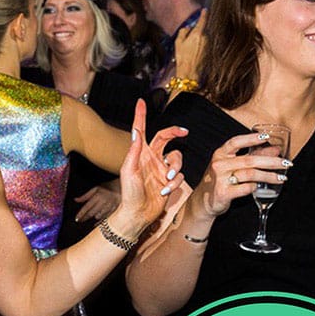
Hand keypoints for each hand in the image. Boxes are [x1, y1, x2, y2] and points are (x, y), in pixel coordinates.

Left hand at [73, 182, 120, 222]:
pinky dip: (100, 222)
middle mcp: (103, 202)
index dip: (81, 214)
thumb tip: (75, 200)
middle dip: (84, 218)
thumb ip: (85, 196)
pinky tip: (95, 224)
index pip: (87, 207)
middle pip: (91, 213)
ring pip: (98, 216)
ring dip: (92, 218)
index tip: (76, 219)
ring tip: (88, 218)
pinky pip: (106, 218)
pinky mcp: (114, 210)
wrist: (121, 188)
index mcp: (97, 196)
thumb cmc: (106, 188)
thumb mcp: (95, 189)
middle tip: (79, 221)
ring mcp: (109, 206)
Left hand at [110, 100, 186, 236]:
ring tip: (166, 181)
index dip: (141, 115)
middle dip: (176, 132)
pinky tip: (164, 192)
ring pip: (177, 158)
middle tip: (185, 131)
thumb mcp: (129, 171)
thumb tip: (136, 131)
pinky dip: (173, 183)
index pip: (141, 129)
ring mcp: (161, 169)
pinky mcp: (169, 180)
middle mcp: (151, 158)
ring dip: (174, 169)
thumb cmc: (129, 193)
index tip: (141, 101)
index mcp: (140, 153)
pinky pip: (179, 175)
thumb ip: (134, 151)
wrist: (138, 214)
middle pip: (166, 137)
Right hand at [174, 8, 206, 82]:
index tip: (205, 10)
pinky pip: (205, 45)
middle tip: (187, 40)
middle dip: (196, 32)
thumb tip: (188, 28)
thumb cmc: (183, 57)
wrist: (190, 72)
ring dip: (198, 40)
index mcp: (198, 34)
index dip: (204, 14)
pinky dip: (199, 47)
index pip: (203, 21)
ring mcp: (209, 45)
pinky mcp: (210, 51)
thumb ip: (184, 32)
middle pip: (202, 30)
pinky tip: (193, 54)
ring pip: (204, 38)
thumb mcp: (178, 42)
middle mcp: (206, 38)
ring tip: (189, 50)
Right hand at [190, 130, 289, 219]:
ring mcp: (220, 179)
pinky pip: (246, 188)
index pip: (236, 142)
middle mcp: (219, 165)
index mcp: (220, 154)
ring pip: (250, 174)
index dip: (251, 138)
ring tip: (282, 178)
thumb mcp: (233, 165)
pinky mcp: (223, 193)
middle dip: (271, 161)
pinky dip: (256, 187)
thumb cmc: (220, 181)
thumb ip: (253, 156)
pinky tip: (263, 188)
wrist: (203, 201)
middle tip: (286, 163)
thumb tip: (275, 149)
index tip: (266, 137)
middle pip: (249, 160)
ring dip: (269, 176)